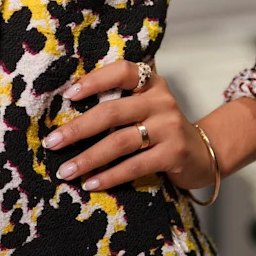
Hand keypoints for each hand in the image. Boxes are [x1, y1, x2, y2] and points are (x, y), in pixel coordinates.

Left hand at [42, 59, 217, 193]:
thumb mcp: (145, 108)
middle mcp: (161, 101)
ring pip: (119, 142)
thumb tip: (67, 113)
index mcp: (150, 83)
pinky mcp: (174, 153)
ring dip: (88, 158)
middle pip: (112, 112)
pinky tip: (91, 183)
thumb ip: (118, 103)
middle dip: (77, 129)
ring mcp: (169, 127)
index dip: (94, 80)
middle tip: (52, 142)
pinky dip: (109, 176)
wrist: (203, 153)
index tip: (68, 95)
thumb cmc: (161, 129)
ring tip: (66, 171)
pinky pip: (134, 165)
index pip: (121, 72)